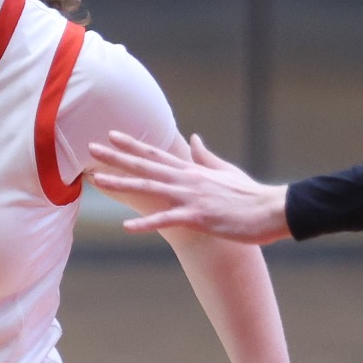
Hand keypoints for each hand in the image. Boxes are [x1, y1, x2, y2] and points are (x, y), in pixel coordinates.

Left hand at [87, 132, 291, 244]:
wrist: (271, 210)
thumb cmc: (249, 194)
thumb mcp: (225, 170)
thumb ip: (205, 156)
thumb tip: (193, 138)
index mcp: (192, 170)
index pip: (155, 154)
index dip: (131, 145)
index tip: (110, 135)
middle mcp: (187, 179)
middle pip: (145, 166)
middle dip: (116, 157)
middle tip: (91, 148)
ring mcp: (191, 197)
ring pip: (149, 188)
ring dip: (122, 184)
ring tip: (97, 180)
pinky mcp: (199, 216)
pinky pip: (168, 220)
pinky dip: (147, 224)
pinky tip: (127, 228)